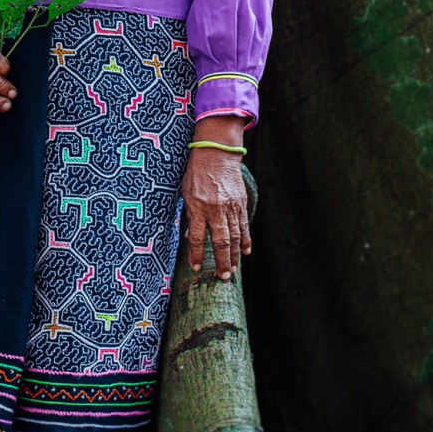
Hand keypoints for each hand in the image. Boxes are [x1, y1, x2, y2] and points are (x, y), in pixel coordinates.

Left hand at [181, 114, 250, 280]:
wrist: (216, 154)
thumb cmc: (196, 173)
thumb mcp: (186, 193)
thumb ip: (189, 216)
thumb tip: (191, 238)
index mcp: (198, 206)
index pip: (198, 237)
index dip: (197, 254)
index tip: (196, 267)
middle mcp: (215, 209)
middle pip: (221, 241)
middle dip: (222, 261)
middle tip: (223, 277)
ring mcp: (230, 206)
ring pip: (234, 236)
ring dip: (234, 255)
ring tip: (233, 270)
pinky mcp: (241, 203)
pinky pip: (244, 225)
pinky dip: (245, 240)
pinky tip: (246, 252)